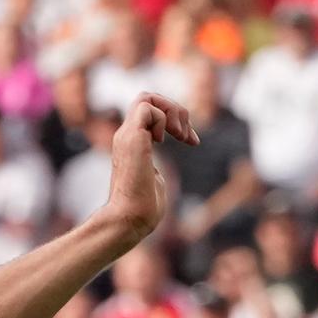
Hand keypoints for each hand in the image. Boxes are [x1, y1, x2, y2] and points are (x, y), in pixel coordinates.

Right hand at [97, 94, 198, 245]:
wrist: (128, 220)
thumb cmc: (142, 210)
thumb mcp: (154, 181)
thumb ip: (155, 169)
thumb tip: (157, 174)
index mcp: (132, 144)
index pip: (151, 112)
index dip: (176, 119)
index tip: (191, 140)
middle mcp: (126, 135)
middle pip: (148, 97)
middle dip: (174, 108)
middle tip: (186, 135)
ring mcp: (127, 135)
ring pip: (146, 97)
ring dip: (170, 111)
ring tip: (180, 135)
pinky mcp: (132, 139)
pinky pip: (146, 107)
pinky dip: (162, 118)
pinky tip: (164, 141)